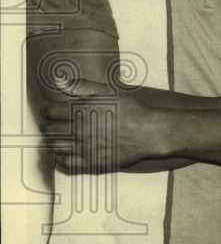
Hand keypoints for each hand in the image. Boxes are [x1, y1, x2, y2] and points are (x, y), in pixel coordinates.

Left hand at [40, 77, 157, 172]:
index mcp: (81, 111)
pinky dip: (61, 158)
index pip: (51, 111)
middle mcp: (79, 130)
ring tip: (56, 138)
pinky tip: (65, 153)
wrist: (149, 132)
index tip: (49, 110)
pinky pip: (67, 164)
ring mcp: (84, 148)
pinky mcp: (91, 162)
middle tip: (49, 124)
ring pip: (56, 146)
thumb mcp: (109, 92)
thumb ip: (81, 86)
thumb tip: (58, 80)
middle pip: (51, 130)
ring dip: (52, 141)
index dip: (47, 110)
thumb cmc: (131, 110)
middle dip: (47, 126)